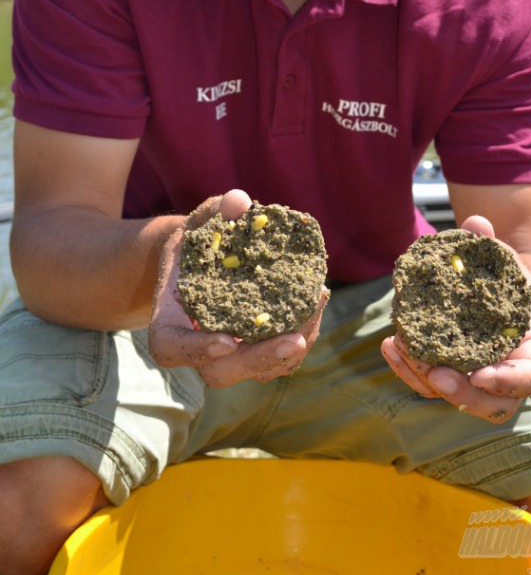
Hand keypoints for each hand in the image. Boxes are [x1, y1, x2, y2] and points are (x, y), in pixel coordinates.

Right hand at [148, 189, 328, 387]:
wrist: (209, 259)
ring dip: (289, 348)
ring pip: (255, 371)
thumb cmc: (201, 238)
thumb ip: (216, 210)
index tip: (226, 342)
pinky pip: (278, 359)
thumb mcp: (202, 220)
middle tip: (294, 339)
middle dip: (258, 359)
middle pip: (220, 372)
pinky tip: (317, 299)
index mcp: (169, 316)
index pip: (169, 346)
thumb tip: (240, 202)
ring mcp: (227, 354)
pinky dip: (302, 334)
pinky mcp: (254, 351)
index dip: (194, 350)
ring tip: (315, 304)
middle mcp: (196, 345)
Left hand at [381, 215, 530, 421]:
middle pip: (492, 403)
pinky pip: (432, 383)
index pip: (529, 376)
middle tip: (434, 374)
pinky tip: (389, 345)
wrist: (507, 298)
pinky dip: (408, 369)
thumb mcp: (506, 259)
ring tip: (399, 349)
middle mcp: (510, 374)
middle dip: (461, 392)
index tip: (479, 375)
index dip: (506, 380)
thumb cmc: (511, 279)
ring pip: (457, 397)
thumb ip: (492, 244)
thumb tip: (476, 223)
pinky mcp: (454, 376)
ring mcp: (481, 381)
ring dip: (424, 380)